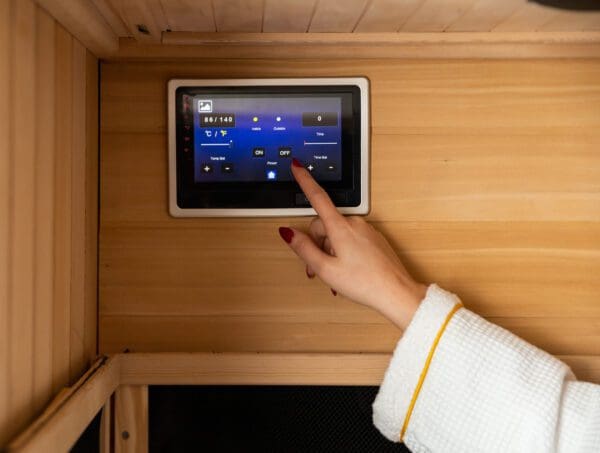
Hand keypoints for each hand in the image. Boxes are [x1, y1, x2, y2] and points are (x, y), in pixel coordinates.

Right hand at [278, 158, 426, 329]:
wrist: (396, 292)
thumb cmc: (364, 283)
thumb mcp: (326, 269)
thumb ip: (304, 249)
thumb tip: (289, 232)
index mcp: (340, 228)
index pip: (317, 197)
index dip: (304, 180)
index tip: (297, 166)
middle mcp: (354, 223)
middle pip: (323, 225)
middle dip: (316, 244)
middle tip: (315, 270)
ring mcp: (366, 230)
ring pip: (337, 234)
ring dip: (330, 252)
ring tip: (334, 276)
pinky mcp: (374, 239)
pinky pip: (351, 239)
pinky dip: (343, 252)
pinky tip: (346, 271)